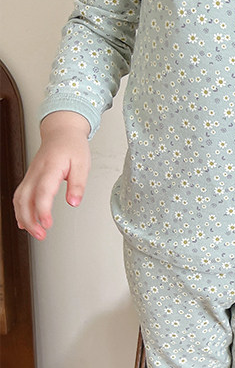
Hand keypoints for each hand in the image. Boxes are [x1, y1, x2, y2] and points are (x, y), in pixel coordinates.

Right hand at [13, 111, 90, 240]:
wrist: (61, 132)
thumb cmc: (72, 147)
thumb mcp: (83, 164)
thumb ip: (78, 184)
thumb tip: (73, 203)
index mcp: (51, 167)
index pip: (43, 192)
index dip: (43, 210)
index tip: (47, 224)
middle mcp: (36, 172)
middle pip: (25, 198)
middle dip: (30, 219)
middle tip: (41, 235)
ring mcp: (30, 175)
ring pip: (19, 198)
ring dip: (24, 217)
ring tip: (35, 233)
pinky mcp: (30, 178)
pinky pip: (20, 195)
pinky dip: (20, 210)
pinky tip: (25, 222)